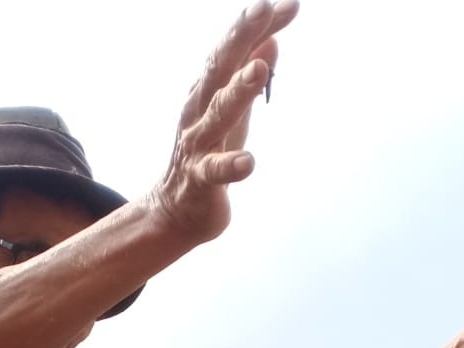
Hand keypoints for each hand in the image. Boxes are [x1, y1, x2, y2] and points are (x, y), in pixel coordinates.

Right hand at [152, 0, 298, 243]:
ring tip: (258, 70)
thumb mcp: (234, 112)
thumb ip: (249, 75)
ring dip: (238, 91)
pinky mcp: (200, 180)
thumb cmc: (208, 156)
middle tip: (263, 9)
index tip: (287, 5)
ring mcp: (198, 144)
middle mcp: (199, 111)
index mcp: (208, 92)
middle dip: (241, 38)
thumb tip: (272, 40)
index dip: (258, 27)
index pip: (234, 51)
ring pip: (218, 114)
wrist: (176, 212)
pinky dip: (231, 166)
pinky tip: (248, 162)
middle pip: (219, 69)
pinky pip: (215, 171)